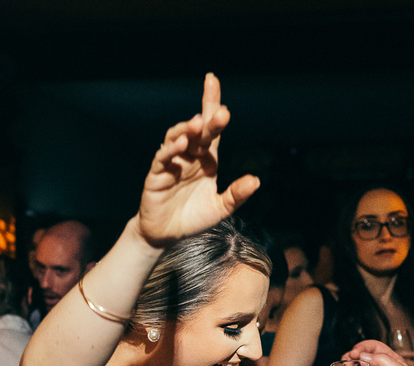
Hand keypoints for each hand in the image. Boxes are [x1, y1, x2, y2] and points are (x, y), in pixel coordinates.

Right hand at [137, 73, 259, 247]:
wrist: (166, 236)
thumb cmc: (192, 219)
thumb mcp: (220, 208)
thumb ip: (236, 195)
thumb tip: (256, 180)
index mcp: (206, 160)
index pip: (212, 129)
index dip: (211, 104)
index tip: (212, 81)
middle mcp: (189, 157)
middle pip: (197, 130)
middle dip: (207, 116)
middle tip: (219, 111)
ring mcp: (172, 164)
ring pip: (176, 137)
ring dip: (187, 129)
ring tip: (198, 124)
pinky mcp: (156, 175)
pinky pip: (163, 158)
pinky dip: (171, 150)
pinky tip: (181, 144)